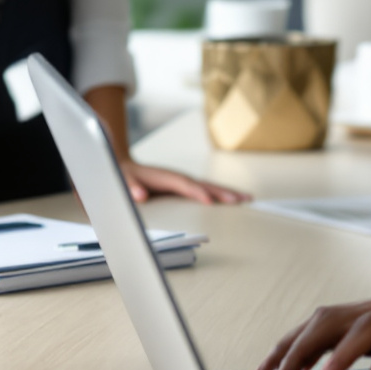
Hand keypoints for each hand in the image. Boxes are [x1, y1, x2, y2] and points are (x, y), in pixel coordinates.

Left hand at [123, 159, 246, 205]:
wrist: (126, 168)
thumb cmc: (125, 177)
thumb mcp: (123, 180)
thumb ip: (131, 187)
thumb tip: (140, 195)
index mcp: (167, 178)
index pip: (186, 185)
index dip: (198, 193)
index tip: (210, 201)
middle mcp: (180, 178)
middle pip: (205, 185)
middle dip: (223, 192)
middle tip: (241, 200)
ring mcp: (185, 182)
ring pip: (211, 187)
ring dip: (229, 193)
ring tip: (248, 199)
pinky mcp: (186, 187)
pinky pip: (207, 191)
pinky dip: (222, 195)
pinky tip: (233, 200)